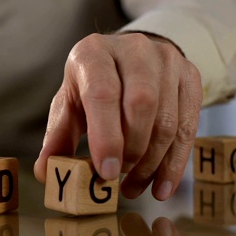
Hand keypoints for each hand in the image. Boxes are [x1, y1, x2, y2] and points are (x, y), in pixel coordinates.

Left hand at [34, 33, 201, 199]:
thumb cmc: (91, 85)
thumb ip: (57, 138)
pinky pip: (190, 126)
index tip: (106, 172)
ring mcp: (167, 59)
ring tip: (132, 186)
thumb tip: (45, 173)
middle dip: (131, 149)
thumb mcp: (69, 105)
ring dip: (152, 162)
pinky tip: (161, 186)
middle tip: (117, 178)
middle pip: (141, 103)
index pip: (102, 92)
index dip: (105, 135)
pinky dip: (175, 163)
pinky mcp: (191, 76)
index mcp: (94, 52)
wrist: (128, 59)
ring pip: (167, 119)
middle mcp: (134, 49)